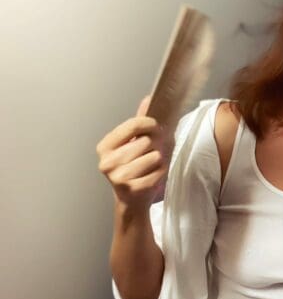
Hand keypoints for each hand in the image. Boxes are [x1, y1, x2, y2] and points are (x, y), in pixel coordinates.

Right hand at [96, 95, 173, 210]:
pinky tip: (152, 176)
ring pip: (154, 156)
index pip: (133, 124)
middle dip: (155, 145)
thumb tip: (148, 99)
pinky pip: (158, 173)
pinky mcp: (132, 189)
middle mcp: (107, 161)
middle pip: (145, 141)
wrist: (131, 199)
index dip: (150, 124)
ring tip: (152, 165)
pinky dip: (161, 173)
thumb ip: (140, 122)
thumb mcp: (134, 142)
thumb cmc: (135, 167)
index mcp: (105, 146)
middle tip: (153, 152)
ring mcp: (118, 177)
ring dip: (159, 160)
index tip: (156, 127)